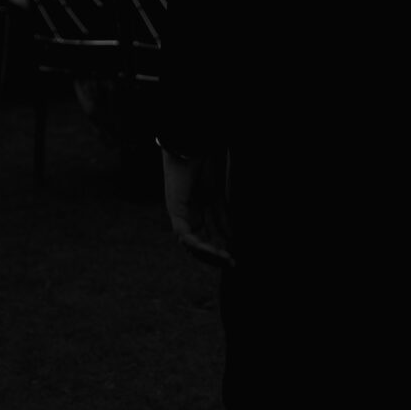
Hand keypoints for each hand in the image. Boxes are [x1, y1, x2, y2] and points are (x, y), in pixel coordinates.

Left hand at [162, 151, 233, 265]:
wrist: (194, 146)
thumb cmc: (207, 163)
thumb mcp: (219, 196)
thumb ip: (223, 216)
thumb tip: (231, 238)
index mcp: (202, 208)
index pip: (212, 234)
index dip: (223, 246)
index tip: (235, 256)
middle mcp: (191, 214)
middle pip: (202, 242)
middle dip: (216, 254)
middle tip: (231, 263)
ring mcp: (181, 213)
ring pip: (191, 242)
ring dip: (207, 253)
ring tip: (223, 258)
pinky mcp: (175, 209)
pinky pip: (183, 233)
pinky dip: (195, 243)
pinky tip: (209, 249)